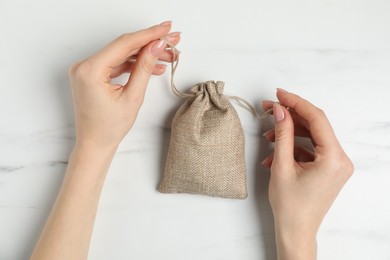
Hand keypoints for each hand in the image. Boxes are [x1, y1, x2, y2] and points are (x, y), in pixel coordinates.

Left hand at [68, 21, 180, 149]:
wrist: (95, 144)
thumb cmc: (109, 128)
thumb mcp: (133, 97)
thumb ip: (145, 68)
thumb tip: (156, 46)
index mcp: (90, 70)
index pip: (124, 44)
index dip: (149, 34)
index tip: (167, 29)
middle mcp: (84, 66)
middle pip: (123, 47)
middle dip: (150, 43)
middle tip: (172, 40)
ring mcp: (86, 69)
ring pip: (121, 54)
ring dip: (144, 54)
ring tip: (168, 56)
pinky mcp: (91, 74)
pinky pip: (116, 63)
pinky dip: (133, 64)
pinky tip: (153, 66)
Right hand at [262, 89, 353, 258]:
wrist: (295, 230)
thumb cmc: (290, 205)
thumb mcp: (282, 166)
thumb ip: (283, 134)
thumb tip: (281, 110)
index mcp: (334, 158)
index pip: (317, 119)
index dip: (296, 103)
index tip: (279, 94)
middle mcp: (341, 159)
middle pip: (315, 126)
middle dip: (291, 116)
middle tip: (270, 108)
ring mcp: (336, 164)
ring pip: (312, 136)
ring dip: (290, 132)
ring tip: (268, 134)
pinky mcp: (328, 168)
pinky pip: (312, 148)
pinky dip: (294, 146)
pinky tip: (275, 151)